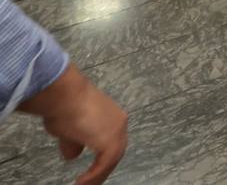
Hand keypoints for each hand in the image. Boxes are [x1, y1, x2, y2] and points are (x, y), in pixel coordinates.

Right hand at [22, 66, 127, 184]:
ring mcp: (116, 131)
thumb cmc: (63, 106)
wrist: (64, 95)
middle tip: (92, 181)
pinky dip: (94, 175)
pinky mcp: (110, 141)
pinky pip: (104, 164)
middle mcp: (118, 122)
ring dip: (98, 174)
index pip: (111, 141)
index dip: (103, 157)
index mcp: (111, 116)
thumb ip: (74, 142)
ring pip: (112, 159)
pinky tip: (82, 182)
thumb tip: (72, 155)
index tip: (92, 169)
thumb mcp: (67, 127)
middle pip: (115, 151)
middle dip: (103, 168)